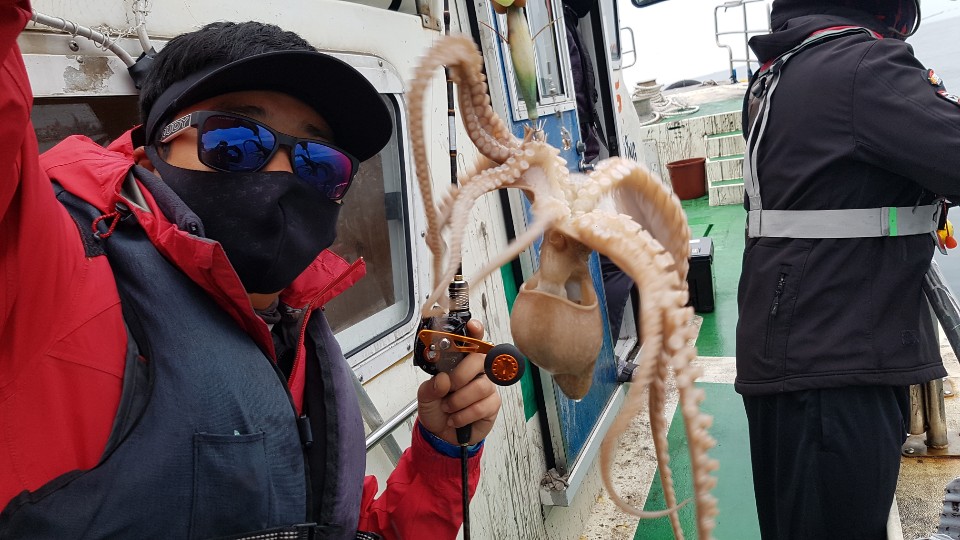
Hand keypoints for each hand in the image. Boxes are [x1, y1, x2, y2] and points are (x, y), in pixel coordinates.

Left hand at [417, 320, 501, 445]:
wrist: (440, 434)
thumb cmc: (436, 408)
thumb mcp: (425, 396)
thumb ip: (430, 387)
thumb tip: (443, 379)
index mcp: (460, 363)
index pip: (472, 342)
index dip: (475, 332)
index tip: (472, 326)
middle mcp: (476, 372)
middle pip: (480, 360)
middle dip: (460, 376)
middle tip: (447, 389)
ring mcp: (486, 388)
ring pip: (480, 387)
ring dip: (458, 401)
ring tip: (448, 408)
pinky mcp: (492, 405)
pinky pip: (482, 407)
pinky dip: (463, 415)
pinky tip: (456, 418)